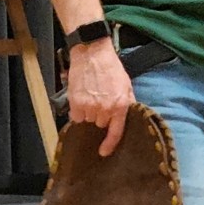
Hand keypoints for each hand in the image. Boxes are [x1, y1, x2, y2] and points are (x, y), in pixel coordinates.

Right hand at [67, 38, 135, 156]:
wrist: (92, 53)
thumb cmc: (111, 67)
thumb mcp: (126, 84)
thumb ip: (128, 102)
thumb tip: (128, 118)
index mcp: (120, 105)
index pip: (116, 132)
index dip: (110, 144)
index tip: (104, 152)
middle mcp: (105, 108)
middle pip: (100, 124)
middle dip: (101, 116)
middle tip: (101, 101)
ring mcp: (89, 106)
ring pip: (88, 120)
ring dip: (89, 113)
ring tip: (91, 97)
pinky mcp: (76, 102)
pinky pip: (76, 116)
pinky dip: (78, 111)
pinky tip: (81, 98)